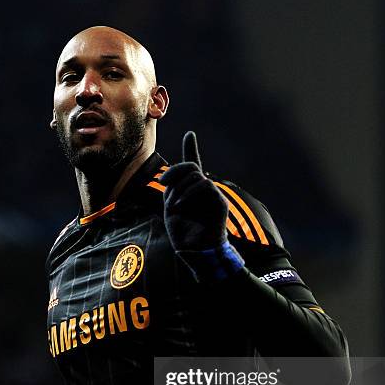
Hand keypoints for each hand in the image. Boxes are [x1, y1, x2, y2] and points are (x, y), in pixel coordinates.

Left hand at [161, 131, 243, 281]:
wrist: (196, 251)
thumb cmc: (182, 233)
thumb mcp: (171, 206)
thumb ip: (173, 188)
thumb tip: (176, 176)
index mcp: (190, 191)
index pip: (192, 166)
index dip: (191, 149)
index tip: (190, 134)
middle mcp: (203, 190)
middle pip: (190, 167)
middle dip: (175, 171)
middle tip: (163, 182)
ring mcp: (213, 195)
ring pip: (196, 176)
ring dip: (179, 188)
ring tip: (173, 205)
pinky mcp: (220, 202)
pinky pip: (204, 185)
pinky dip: (189, 193)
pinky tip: (180, 205)